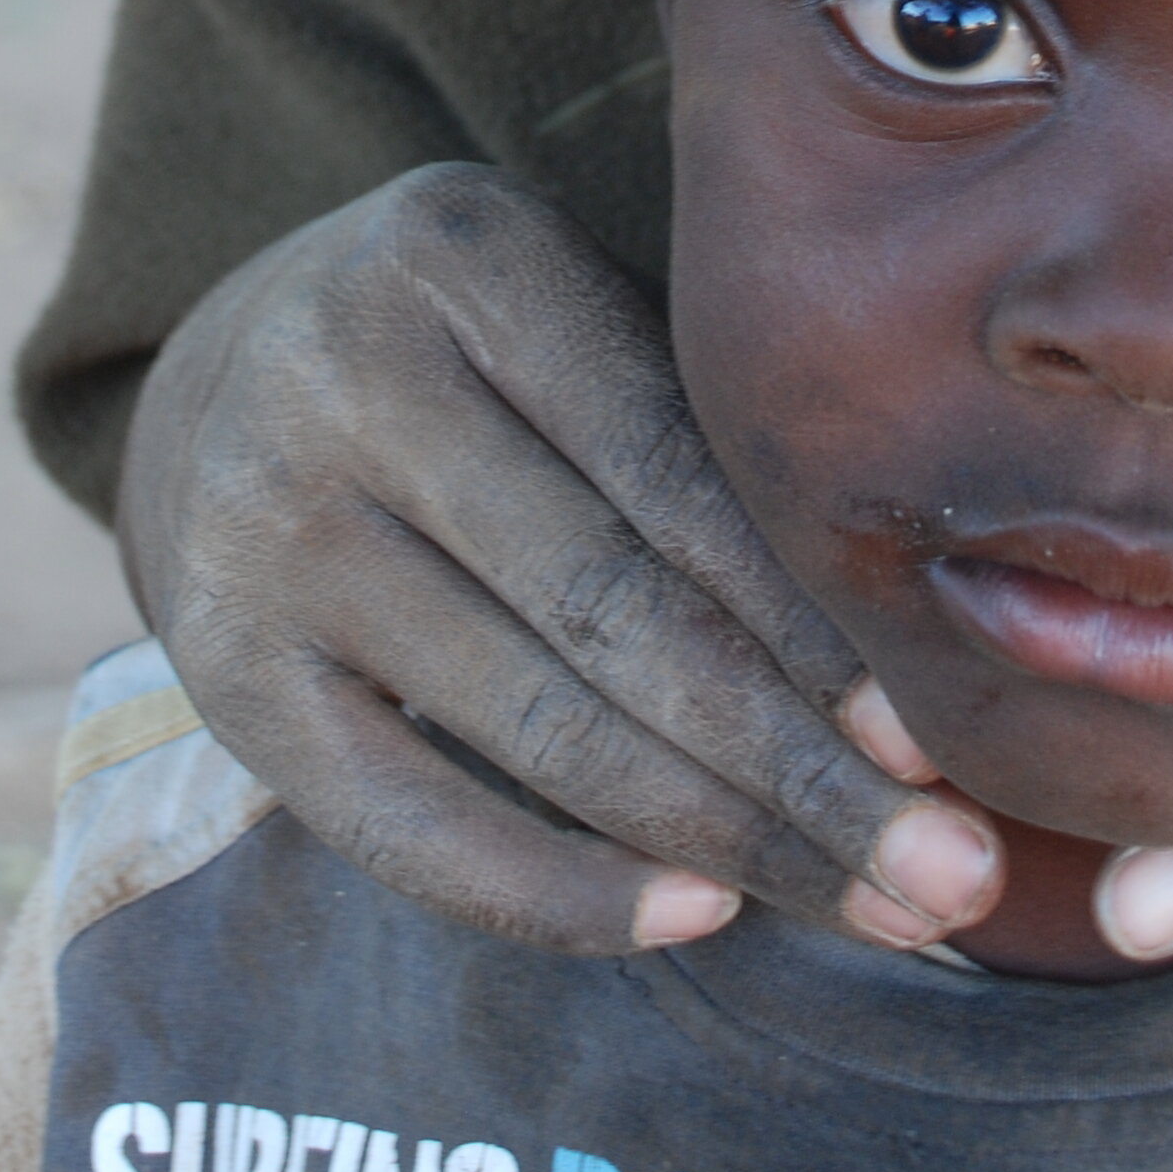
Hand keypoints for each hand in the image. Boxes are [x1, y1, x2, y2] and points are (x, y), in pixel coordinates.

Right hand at [117, 164, 1002, 956]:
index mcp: (464, 255)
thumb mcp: (578, 320)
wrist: (225, 376)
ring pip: (534, 724)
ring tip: (879, 908)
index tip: (941, 738)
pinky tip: (697, 916)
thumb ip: (710, 444)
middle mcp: (343, 377)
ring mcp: (263, 526)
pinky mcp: (222, 668)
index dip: (809, 618)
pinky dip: (564, 891)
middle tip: (950, 873)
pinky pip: (409, 826)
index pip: (668, 466)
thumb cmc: (487, 361)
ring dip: (724, 840)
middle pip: (612, 609)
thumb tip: (930, 668)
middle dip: (800, 761)